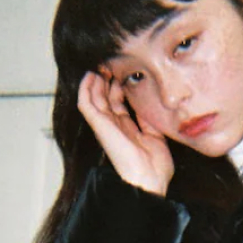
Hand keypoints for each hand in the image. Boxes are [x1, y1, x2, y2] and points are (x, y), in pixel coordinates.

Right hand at [77, 71, 173, 195]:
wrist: (149, 180)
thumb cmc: (155, 168)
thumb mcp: (157, 136)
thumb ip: (150, 120)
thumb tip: (147, 103)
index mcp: (128, 131)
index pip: (119, 104)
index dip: (120, 87)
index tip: (126, 71)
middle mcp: (115, 127)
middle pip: (106, 98)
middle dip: (108, 79)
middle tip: (112, 62)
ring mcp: (106, 126)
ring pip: (94, 98)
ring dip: (96, 80)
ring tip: (101, 63)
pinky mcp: (99, 126)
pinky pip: (86, 104)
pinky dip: (85, 88)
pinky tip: (90, 75)